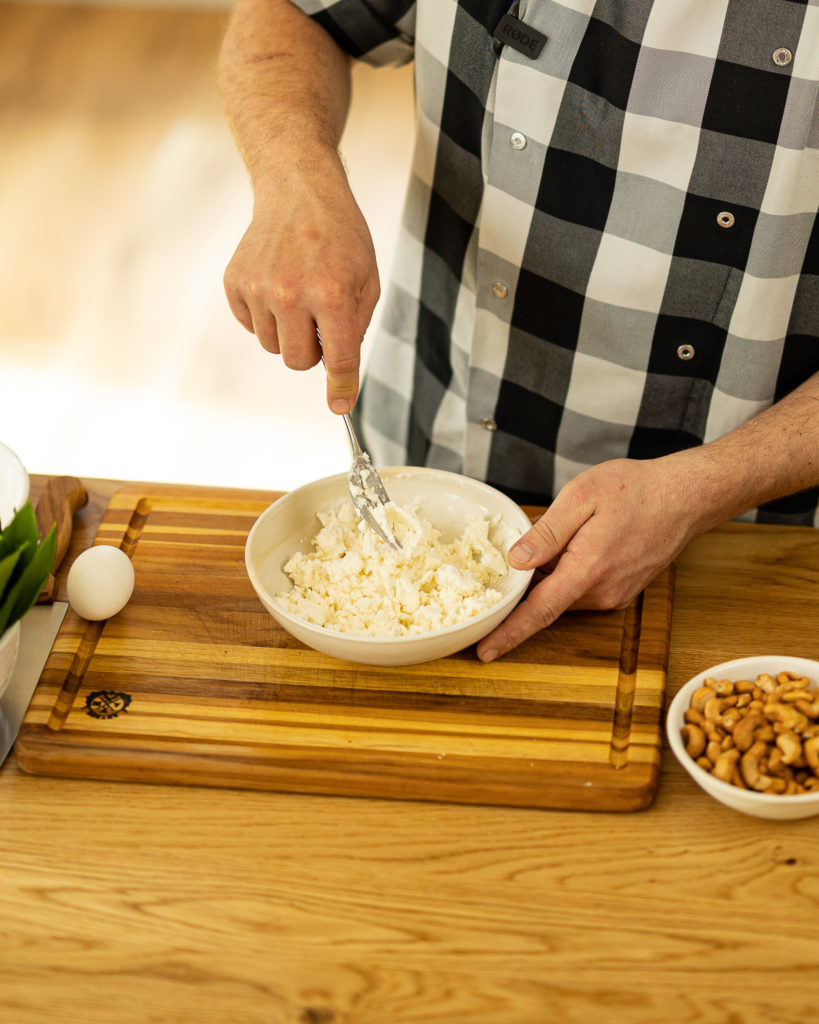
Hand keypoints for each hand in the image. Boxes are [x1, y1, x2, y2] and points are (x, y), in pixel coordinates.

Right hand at [223, 152, 379, 413]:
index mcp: (331, 294)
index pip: (337, 359)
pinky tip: (277, 285)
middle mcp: (290, 294)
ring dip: (289, 332)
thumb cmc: (340, 236)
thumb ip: (355, 329)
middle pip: (297, 361)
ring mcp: (258, 288)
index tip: (340, 408)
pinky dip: (266, 317)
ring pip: (273, 347)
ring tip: (300, 295)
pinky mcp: (235, 284)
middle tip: (321, 321)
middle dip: (313, 351)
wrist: (298, 190)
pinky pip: (252, 327)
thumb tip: (339, 379)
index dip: (341, 388)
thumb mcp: (366, 280)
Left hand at [476, 457, 701, 661]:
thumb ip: (547, 532)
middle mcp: (602, 592)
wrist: (685, 497)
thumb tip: (517, 560)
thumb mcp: (582, 497)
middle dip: (525, 587)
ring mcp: (614, 594)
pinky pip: (581, 589)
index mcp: (587, 571)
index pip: (538, 612)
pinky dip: (567, 573)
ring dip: (548, 576)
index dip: (508, 633)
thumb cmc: (637, 490)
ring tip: (554, 537)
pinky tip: (574, 543)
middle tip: (513, 556)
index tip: (484, 652)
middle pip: (546, 601)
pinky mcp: (621, 590)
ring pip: (563, 594)